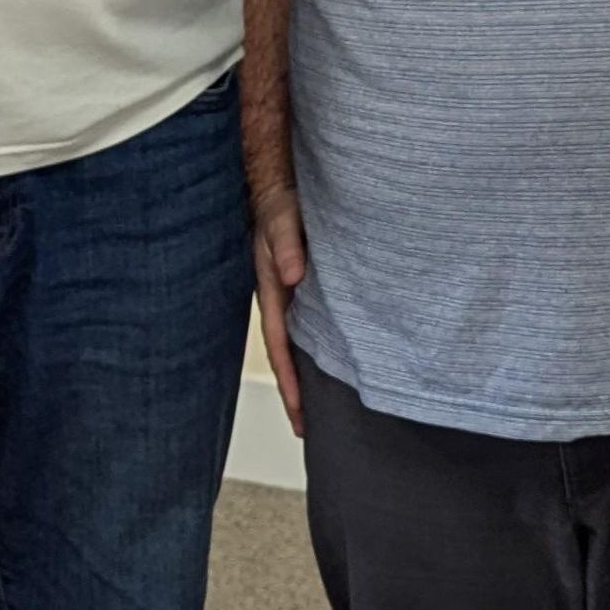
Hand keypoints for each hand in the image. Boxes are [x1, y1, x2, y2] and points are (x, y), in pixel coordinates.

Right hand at [251, 182, 305, 436]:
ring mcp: (295, 292)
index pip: (278, 346)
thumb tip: (293, 276)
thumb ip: (286, 242)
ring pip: (301, 341)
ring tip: (324, 407)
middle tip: (308, 429)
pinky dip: (321, 345)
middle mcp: (282, 297)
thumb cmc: (282, 199)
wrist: (284, 179)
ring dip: (310, 372)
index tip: (299, 414)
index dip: (289, 381)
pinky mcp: (310, 283)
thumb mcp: (282, 217)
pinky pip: (314, 322)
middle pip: (288, 353)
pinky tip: (338, 358)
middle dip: (296, 391)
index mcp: (271, 289)